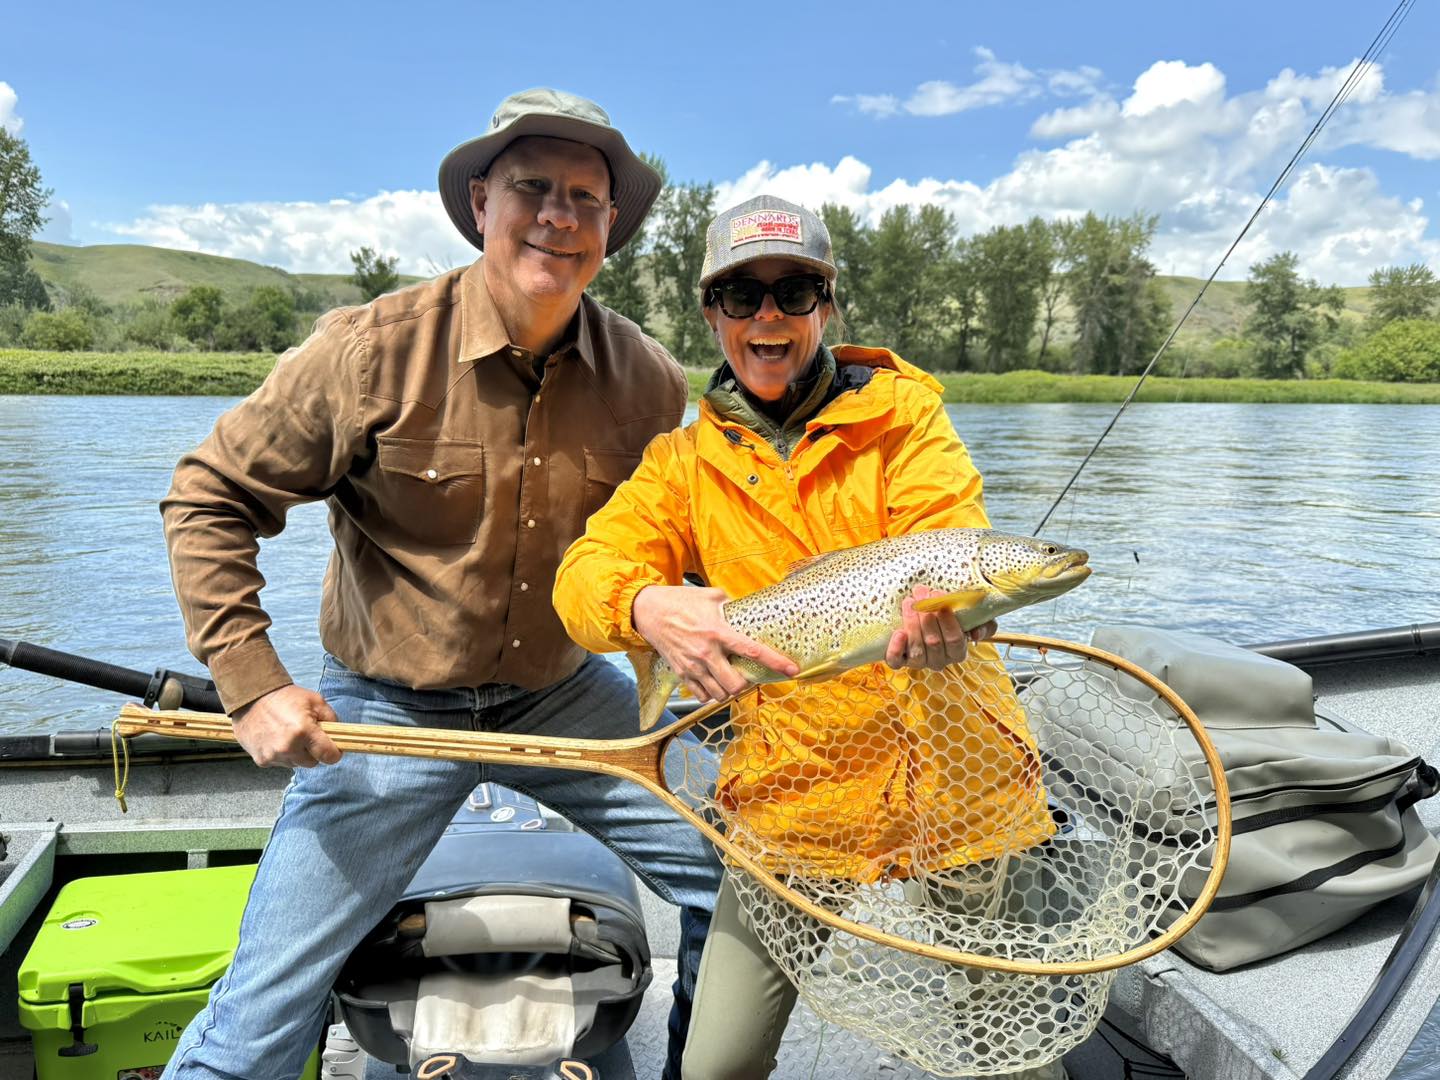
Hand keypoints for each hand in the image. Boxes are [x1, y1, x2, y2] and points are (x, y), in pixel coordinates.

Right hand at [230, 684, 341, 767]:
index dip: (334, 752)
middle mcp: (288, 747)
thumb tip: (339, 736)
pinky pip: (280, 763)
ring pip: (296, 764)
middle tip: (307, 737)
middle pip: (312, 763)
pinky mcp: (262, 761)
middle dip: (313, 752)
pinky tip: (277, 739)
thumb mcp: (315, 700)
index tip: (334, 748)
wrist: (251, 698)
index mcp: (304, 731)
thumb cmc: (285, 697)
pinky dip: (282, 755)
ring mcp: (273, 756)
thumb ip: (331, 719)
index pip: (329, 756)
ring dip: (296, 754)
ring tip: (289, 735)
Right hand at [632, 585, 797, 704]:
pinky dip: (710, 693)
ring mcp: (692, 666)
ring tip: (728, 678)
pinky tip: (712, 682)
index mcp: (718, 632)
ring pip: (719, 694)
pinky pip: (701, 696)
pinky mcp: (680, 673)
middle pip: (736, 685)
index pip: (753, 651)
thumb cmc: (680, 600)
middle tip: (746, 675)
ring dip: (728, 690)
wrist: (647, 610)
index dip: (776, 662)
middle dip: (745, 684)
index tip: (793, 670)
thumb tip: (746, 609)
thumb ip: (731, 605)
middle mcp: (706, 652)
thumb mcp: (711, 596)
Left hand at [885, 586, 996, 670]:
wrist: (926, 620)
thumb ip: (983, 625)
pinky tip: (898, 632)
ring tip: (909, 603)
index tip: (941, 600)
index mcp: (957, 652)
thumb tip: (976, 633)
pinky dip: (896, 648)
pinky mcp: (899, 661)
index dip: (948, 620)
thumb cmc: (952, 619)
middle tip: (922, 595)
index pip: (955, 640)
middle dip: (927, 616)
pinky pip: (896, 661)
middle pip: (934, 642)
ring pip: (916, 650)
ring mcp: (919, 663)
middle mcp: (939, 661)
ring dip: (912, 624)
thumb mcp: (973, 620)